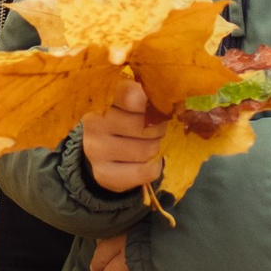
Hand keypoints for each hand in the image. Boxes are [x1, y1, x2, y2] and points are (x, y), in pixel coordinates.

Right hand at [78, 76, 165, 194]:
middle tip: (154, 127)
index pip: (132, 96)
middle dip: (158, 127)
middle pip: (144, 125)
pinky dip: (154, 166)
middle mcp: (93, 123)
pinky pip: (147, 171)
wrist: (103, 149)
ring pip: (148, 150)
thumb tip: (177, 103)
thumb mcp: (133, 99)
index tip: (159, 105)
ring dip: (156, 146)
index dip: (153, 102)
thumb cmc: (125, 117)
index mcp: (102, 97)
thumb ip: (149, 96)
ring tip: (148, 142)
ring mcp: (95, 151)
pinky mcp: (103, 174)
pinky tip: (144, 161)